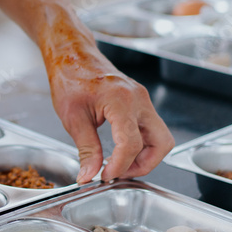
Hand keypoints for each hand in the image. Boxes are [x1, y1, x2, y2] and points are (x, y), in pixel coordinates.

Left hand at [46, 38, 173, 183]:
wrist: (72, 55)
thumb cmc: (70, 78)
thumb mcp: (72, 118)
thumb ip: (86, 149)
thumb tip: (89, 175)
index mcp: (121, 101)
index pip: (132, 144)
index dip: (120, 166)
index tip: (104, 176)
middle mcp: (139, 100)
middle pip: (161, 142)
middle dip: (144, 164)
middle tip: (119, 174)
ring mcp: (143, 100)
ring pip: (160, 137)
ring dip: (145, 156)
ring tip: (118, 165)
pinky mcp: (140, 102)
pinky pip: (150, 129)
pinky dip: (140, 145)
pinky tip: (119, 151)